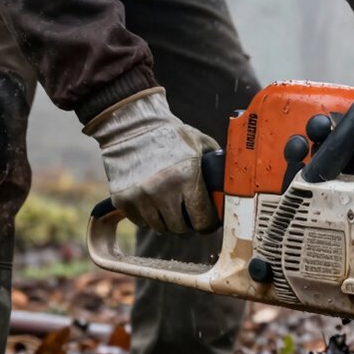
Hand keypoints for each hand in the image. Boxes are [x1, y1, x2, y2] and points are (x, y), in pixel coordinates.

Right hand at [83, 87, 218, 232]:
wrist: (132, 126)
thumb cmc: (171, 135)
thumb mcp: (201, 144)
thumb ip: (217, 165)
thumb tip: (232, 184)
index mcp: (187, 176)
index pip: (202, 219)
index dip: (207, 225)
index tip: (207, 223)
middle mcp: (163, 189)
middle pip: (180, 227)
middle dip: (187, 223)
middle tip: (188, 215)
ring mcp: (140, 195)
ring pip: (159, 227)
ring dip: (167, 222)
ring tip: (171, 209)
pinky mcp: (122, 199)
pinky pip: (140, 222)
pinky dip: (147, 218)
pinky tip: (153, 204)